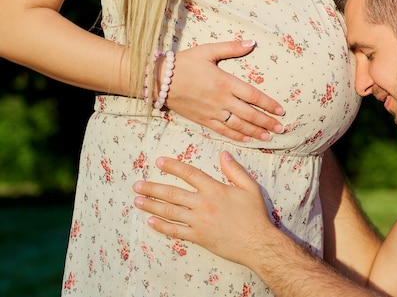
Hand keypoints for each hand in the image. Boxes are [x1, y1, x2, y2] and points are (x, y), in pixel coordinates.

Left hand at [133, 153, 274, 266]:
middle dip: (153, 188)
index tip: (159, 162)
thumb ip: (235, 170)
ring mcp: (199, 222)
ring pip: (170, 211)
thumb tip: (224, 154)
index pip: (189, 174)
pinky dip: (162, 226)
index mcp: (215, 189)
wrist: (257, 243)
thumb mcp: (250, 188)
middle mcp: (203, 204)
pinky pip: (176, 231)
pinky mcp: (198, 237)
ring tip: (137, 201)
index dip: (173, 166)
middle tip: (137, 185)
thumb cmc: (255, 215)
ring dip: (152, 205)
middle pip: (172, 193)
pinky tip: (151, 222)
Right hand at [159, 40, 284, 141]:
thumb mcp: (208, 51)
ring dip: (255, 132)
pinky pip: (223, 131)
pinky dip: (236, 136)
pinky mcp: (203, 120)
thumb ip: (231, 48)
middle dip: (267, 122)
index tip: (281, 111)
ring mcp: (212, 112)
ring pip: (238, 125)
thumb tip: (252, 42)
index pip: (253, 95)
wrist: (159, 80)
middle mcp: (221, 100)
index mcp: (225, 82)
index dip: (269, 104)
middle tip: (282, 129)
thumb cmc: (184, 63)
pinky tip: (247, 140)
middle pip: (250, 114)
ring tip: (269, 138)